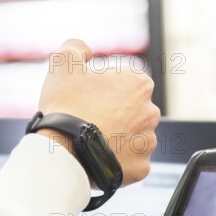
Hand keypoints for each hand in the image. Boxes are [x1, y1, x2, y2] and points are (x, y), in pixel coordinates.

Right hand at [37, 39, 159, 186]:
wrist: (63, 150)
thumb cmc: (66, 105)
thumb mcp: (63, 62)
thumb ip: (76, 48)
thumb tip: (85, 50)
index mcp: (140, 84)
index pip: (124, 83)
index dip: (103, 90)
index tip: (87, 98)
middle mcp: (151, 112)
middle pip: (131, 111)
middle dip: (114, 114)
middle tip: (88, 121)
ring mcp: (148, 142)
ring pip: (132, 138)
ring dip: (117, 138)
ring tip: (92, 141)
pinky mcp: (142, 168)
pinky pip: (130, 163)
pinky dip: (117, 161)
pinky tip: (99, 158)